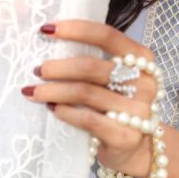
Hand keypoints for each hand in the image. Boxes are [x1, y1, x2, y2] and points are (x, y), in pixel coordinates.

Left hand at [22, 19, 158, 177]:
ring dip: (53, 91)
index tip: (47, 30)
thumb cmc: (119, 105)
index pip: (108, 36)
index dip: (76, 30)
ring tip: (33, 91)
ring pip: (85, 93)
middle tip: (38, 70)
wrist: (138, 148)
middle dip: (58, 67)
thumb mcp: (118, 78)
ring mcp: (139, 110)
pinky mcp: (127, 136)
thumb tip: (53, 41)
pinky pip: (88, 119)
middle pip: (92, 67)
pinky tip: (53, 108)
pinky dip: (66, 112)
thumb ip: (97, 60)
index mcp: (143, 59)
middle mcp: (145, 82)